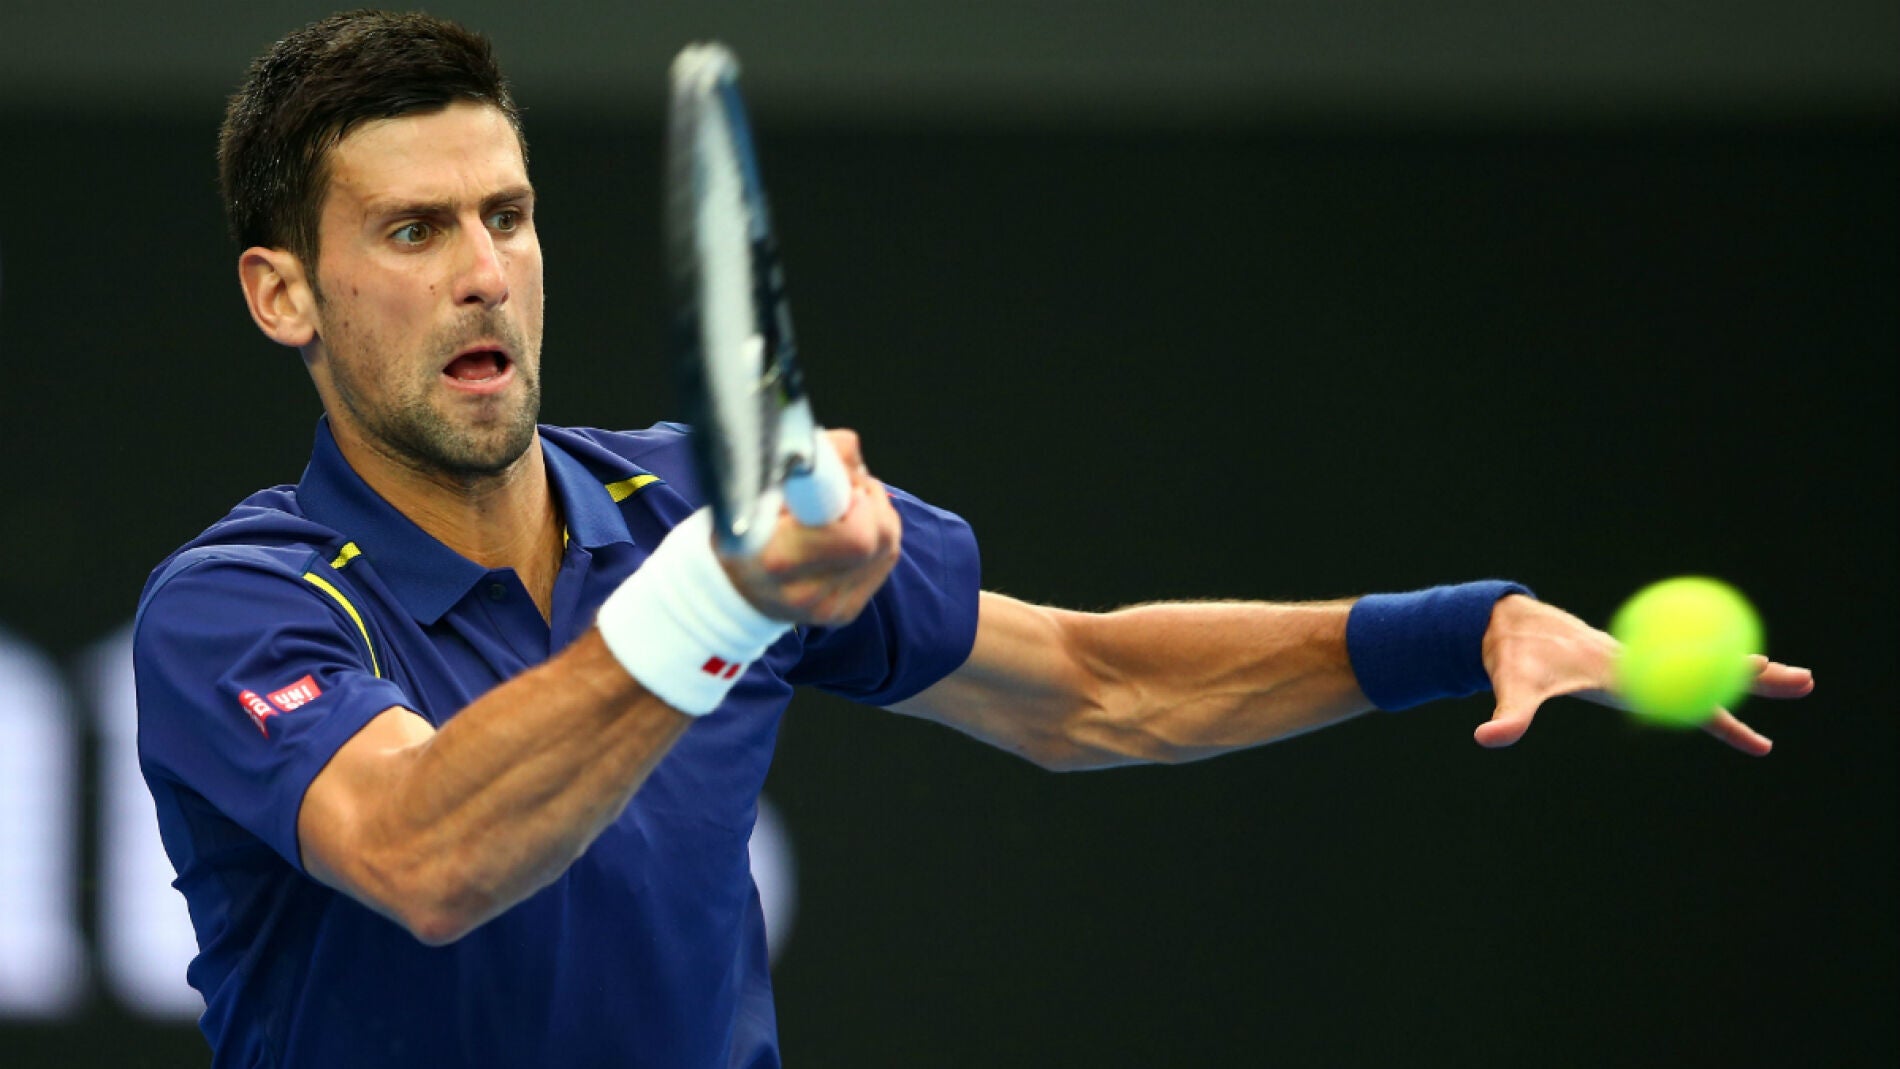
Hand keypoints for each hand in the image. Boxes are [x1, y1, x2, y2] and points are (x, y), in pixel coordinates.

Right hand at [718, 428, 901, 626]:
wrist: (731, 582)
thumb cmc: (744, 519)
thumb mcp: (759, 480)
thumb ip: (808, 458)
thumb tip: (852, 454)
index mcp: (775, 557)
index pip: (856, 535)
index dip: (858, 499)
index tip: (843, 483)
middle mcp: (802, 591)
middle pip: (879, 539)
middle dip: (871, 501)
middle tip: (848, 486)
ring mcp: (826, 607)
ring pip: (887, 547)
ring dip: (877, 515)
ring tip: (844, 505)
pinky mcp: (844, 612)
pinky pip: (885, 561)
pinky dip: (876, 536)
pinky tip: (847, 528)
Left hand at [1473, 594, 1813, 754]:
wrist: (1513, 629)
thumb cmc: (1516, 659)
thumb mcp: (1513, 687)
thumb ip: (1507, 715)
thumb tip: (1487, 740)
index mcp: (1618, 668)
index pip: (1673, 680)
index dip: (1708, 694)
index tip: (1752, 694)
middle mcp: (1639, 659)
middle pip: (1705, 667)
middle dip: (1753, 675)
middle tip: (1805, 680)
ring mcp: (1643, 660)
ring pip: (1702, 669)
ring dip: (1744, 676)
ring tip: (1794, 679)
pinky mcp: (1638, 665)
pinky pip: (1684, 676)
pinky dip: (1714, 686)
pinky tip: (1738, 695)